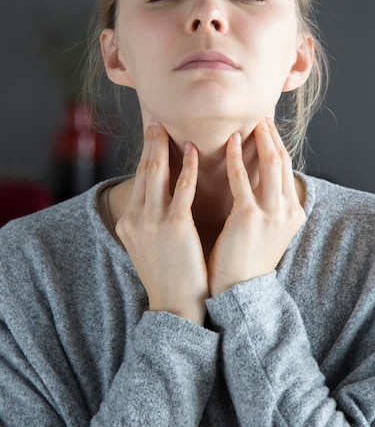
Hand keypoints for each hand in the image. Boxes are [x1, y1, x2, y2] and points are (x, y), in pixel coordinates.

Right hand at [115, 122, 208, 325]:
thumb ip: (151, 219)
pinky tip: (193, 152)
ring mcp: (153, 222)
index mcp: (129, 221)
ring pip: (157, 173)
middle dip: (150, 142)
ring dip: (164, 146)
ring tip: (171, 126)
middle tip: (157, 119)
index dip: (145, 153)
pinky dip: (187, 168)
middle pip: (143, 170)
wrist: (175, 307)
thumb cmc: (169, 276)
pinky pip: (181, 190)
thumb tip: (161, 198)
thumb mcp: (149, 245)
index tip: (151, 134)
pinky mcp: (174, 227)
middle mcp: (136, 217)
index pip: (138, 179)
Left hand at [208, 118, 304, 296]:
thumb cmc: (244, 260)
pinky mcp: (250, 217)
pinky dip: (237, 158)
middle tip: (261, 116)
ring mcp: (272, 213)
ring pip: (270, 164)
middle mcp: (288, 210)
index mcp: (293, 213)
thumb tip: (255, 181)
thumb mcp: (266, 231)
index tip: (267, 126)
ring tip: (249, 122)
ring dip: (260, 139)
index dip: (277, 144)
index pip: (287, 169)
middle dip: (272, 136)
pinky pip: (243, 179)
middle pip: (282, 161)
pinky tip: (230, 142)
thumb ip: (267, 205)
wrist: (239, 292)